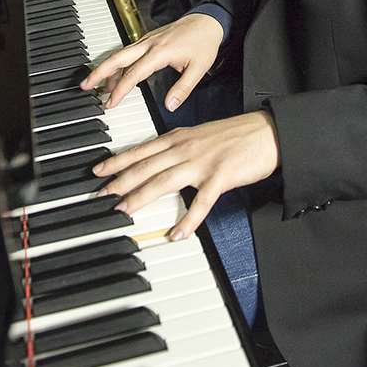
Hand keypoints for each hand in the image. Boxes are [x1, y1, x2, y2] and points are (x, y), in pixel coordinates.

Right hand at [81, 13, 223, 111]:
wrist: (207, 21)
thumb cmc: (204, 43)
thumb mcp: (199, 69)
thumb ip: (183, 89)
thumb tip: (170, 106)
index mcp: (160, 52)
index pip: (134, 74)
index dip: (120, 90)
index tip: (111, 103)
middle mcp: (149, 44)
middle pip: (117, 58)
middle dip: (99, 72)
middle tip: (85, 86)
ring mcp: (147, 40)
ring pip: (120, 54)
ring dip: (107, 69)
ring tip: (97, 86)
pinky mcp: (148, 39)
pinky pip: (128, 51)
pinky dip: (118, 63)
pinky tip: (116, 75)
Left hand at [93, 111, 279, 239]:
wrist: (267, 132)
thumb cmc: (237, 135)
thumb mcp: (200, 135)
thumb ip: (179, 146)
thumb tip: (160, 159)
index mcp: (180, 136)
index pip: (142, 149)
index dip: (118, 161)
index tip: (99, 170)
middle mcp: (186, 147)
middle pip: (147, 165)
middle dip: (121, 181)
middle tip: (102, 195)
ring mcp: (203, 162)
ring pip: (165, 180)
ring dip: (142, 196)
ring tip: (125, 210)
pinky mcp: (221, 176)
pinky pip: (201, 202)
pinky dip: (188, 219)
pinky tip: (178, 233)